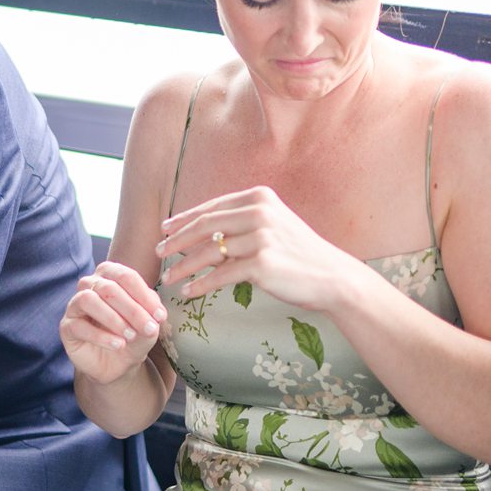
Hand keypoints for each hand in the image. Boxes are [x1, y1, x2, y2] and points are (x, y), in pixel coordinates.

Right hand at [60, 261, 167, 384]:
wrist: (118, 363)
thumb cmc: (133, 336)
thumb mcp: (149, 325)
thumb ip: (152, 314)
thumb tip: (156, 313)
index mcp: (110, 276)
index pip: (125, 276)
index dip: (143, 295)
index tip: (160, 316)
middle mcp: (89, 285)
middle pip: (108, 288)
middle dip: (132, 309)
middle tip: (149, 329)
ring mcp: (75, 305)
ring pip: (88, 300)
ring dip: (113, 319)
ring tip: (130, 336)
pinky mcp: (67, 327)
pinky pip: (79, 326)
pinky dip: (101, 336)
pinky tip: (118, 345)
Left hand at [157, 186, 373, 312]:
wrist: (333, 277)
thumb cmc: (299, 254)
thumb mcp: (272, 225)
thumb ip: (242, 221)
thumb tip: (201, 230)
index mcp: (259, 198)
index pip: (211, 208)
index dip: (184, 219)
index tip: (165, 230)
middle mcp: (259, 213)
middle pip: (205, 226)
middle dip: (176, 241)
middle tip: (158, 252)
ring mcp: (261, 237)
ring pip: (209, 253)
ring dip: (184, 266)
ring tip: (168, 277)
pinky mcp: (262, 264)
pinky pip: (221, 275)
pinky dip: (201, 285)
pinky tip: (188, 292)